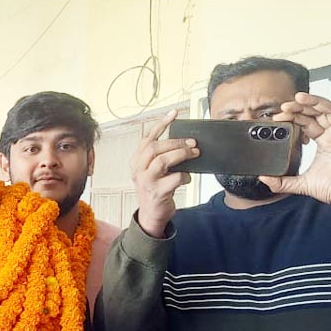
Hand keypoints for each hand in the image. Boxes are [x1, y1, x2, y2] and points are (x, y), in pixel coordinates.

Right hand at [132, 109, 198, 237]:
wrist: (151, 216)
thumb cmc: (155, 190)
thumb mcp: (153, 171)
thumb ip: (161, 157)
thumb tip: (184, 142)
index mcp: (136, 162)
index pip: (147, 138)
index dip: (160, 124)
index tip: (174, 113)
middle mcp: (138, 171)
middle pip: (154, 148)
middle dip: (176, 142)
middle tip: (192, 142)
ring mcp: (146, 182)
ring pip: (162, 161)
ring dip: (181, 155)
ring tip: (194, 153)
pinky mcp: (157, 193)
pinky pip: (174, 178)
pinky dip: (185, 176)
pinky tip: (188, 177)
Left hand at [261, 92, 330, 217]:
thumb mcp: (302, 184)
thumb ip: (282, 182)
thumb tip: (263, 179)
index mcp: (323, 140)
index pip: (306, 121)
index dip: (293, 116)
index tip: (278, 116)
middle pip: (317, 112)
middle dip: (301, 107)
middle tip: (285, 106)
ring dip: (317, 102)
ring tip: (301, 98)